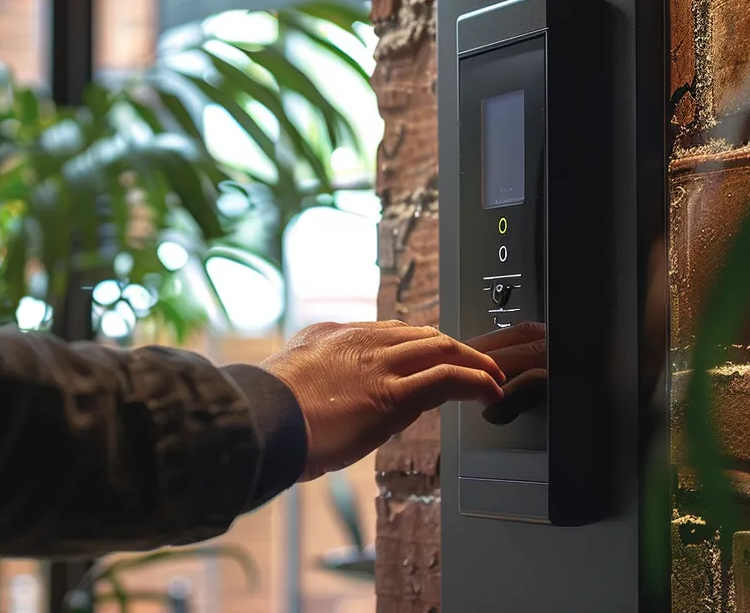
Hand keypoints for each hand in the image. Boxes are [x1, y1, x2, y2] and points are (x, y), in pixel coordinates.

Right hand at [258, 320, 546, 480]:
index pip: (384, 331)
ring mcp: (377, 364)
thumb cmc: (259, 415)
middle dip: (451, 345)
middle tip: (473, 359)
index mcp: (328, 336)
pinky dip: (476, 382)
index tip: (428, 353)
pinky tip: (491, 392)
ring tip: (492, 375)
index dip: (414, 343)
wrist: (257, 419)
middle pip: (419, 333)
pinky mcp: (392, 393)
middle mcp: (357, 341)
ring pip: (439, 348)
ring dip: (472, 360)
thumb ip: (306, 388)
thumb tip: (310, 413)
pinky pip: (447, 379)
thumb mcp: (282, 387)